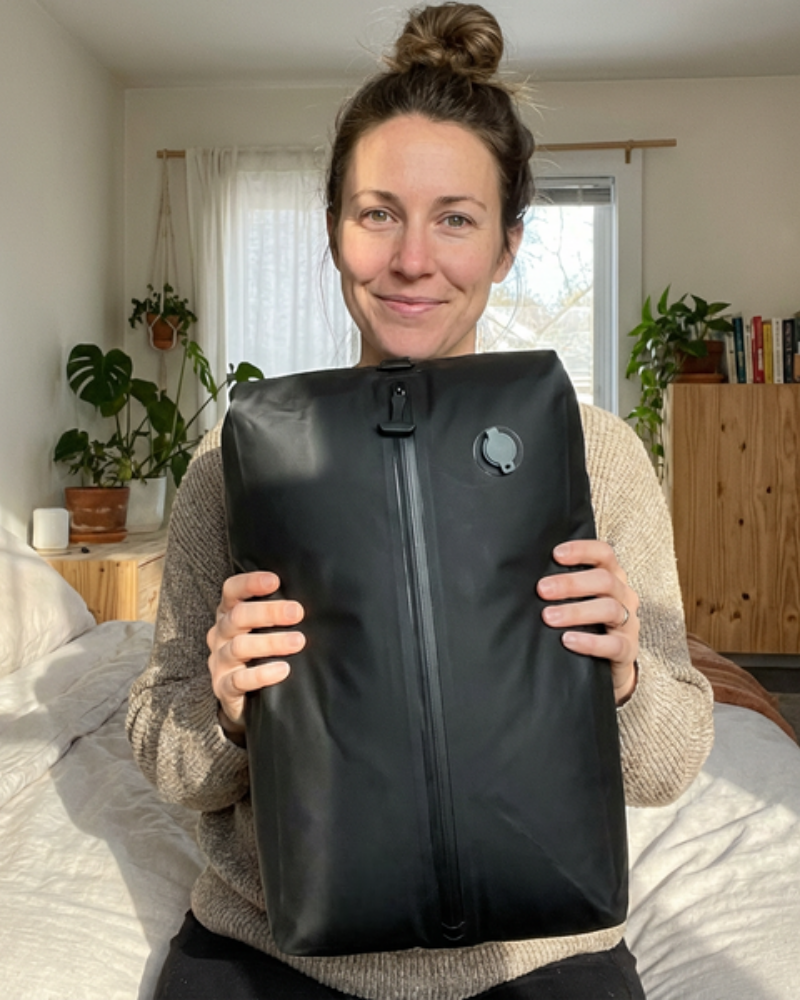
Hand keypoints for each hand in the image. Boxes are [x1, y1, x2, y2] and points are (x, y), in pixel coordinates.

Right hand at [207, 571, 304, 736]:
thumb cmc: (262, 653)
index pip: (232, 591)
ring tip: (297, 642)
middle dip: (268, 612)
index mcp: (230, 613)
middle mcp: (221, 634)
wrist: (245, 698)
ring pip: (239, 647)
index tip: (274, 581)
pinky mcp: (223, 687)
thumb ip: (279, 613)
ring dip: (270, 643)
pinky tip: (282, 670)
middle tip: (297, 613)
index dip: (249, 583)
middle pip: (238, 616)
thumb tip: (317, 597)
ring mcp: (220, 661)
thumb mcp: (265, 628)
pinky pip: (238, 681)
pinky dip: (261, 675)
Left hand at [537, 540, 638, 704]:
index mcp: (612, 577)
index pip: (604, 554)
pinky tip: (568, 640)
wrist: (608, 662)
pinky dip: (590, 642)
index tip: (556, 554)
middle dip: (571, 583)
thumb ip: (562, 587)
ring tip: (549, 617)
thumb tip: (525, 576)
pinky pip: (614, 644)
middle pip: (604, 580)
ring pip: (609, 609)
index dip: (582, 550)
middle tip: (542, 590)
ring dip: (576, 611)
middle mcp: (623, 595)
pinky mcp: (628, 649)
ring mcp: (629, 622)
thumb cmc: (587, 623)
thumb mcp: (579, 599)